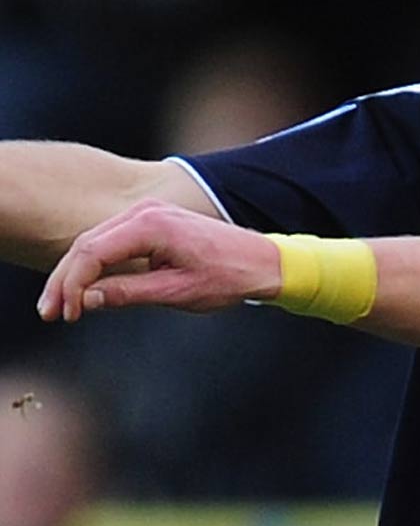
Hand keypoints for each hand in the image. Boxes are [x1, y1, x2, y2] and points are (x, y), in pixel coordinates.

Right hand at [38, 200, 280, 321]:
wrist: (264, 261)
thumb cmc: (229, 276)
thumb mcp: (178, 292)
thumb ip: (131, 293)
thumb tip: (88, 299)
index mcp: (152, 225)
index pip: (93, 251)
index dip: (73, 284)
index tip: (66, 314)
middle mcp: (145, 212)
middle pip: (87, 245)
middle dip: (66, 281)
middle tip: (49, 313)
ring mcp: (147, 213)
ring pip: (95, 242)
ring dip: (76, 274)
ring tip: (60, 307)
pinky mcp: (152, 222)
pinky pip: (112, 242)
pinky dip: (96, 265)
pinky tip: (85, 290)